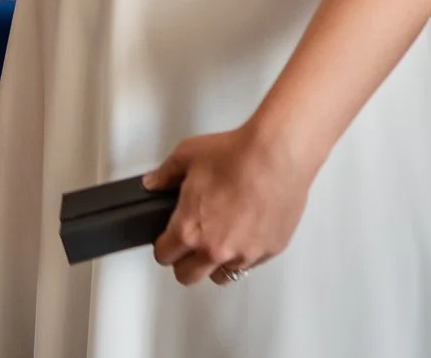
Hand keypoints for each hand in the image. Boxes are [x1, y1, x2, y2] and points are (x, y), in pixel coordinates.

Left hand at [147, 120, 318, 285]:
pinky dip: (244, 254)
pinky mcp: (269, 251)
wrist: (277, 155)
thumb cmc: (236, 155)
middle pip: (188, 276)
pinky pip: (250, 264)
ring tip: (218, 241)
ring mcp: (244, 254)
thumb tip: (154, 183)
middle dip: (184, 263)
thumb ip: (164, 175)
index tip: (166, 240)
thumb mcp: (186, 156)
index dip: (163, 246)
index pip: (164, 256)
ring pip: (221, 275)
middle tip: (188, 246)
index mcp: (189, 229)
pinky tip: (245, 233)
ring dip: (215, 263)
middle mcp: (215, 249)